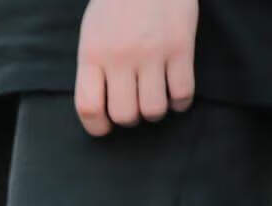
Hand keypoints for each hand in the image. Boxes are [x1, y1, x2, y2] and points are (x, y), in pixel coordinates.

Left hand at [74, 0, 195, 136]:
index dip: (97, 127)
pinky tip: (177, 96)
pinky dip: (180, 103)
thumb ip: (94, 66)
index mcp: (92, 54)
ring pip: (154, 109)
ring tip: (155, 100)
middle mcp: (120, 57)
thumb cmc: (117, 4)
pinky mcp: (181, 46)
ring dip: (155, 112)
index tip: (105, 127)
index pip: (88, 107)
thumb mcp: (92, 33)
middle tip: (135, 107)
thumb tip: (99, 106)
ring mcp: (152, 52)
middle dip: (130, 119)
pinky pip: (183, 92)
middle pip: (124, 114)